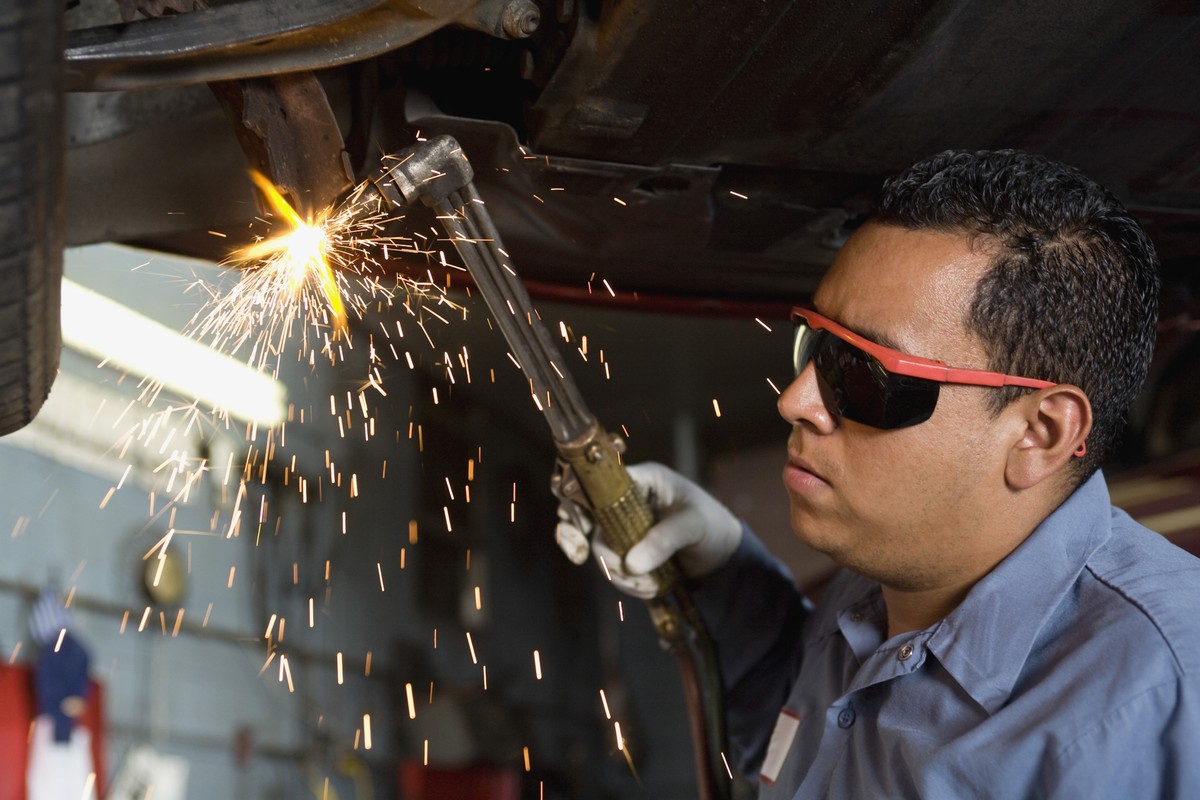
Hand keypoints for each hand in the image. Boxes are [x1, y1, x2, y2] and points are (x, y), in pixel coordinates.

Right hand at [555, 462, 742, 598]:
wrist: (724, 555)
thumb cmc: (713, 527)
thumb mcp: (694, 526)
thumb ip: (665, 540)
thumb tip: (632, 564)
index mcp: (642, 480)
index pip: (599, 483)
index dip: (579, 501)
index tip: (580, 529)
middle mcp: (627, 500)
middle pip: (587, 517)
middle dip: (591, 545)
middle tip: (590, 561)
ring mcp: (625, 527)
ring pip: (600, 548)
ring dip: (618, 572)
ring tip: (647, 585)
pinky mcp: (629, 550)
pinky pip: (613, 566)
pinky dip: (625, 582)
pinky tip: (648, 589)